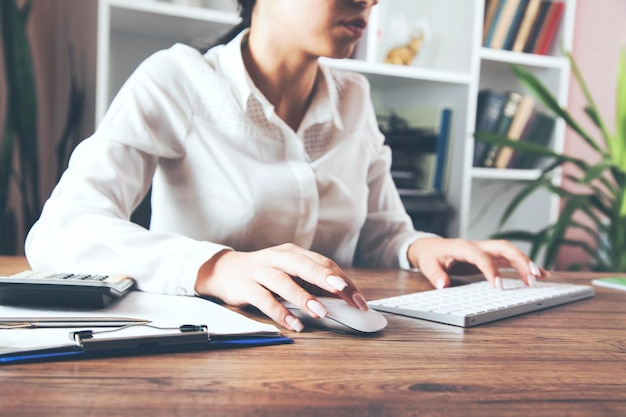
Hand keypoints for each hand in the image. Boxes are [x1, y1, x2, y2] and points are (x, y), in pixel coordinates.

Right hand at [194, 243, 368, 331]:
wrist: (224, 270)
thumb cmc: (265, 273)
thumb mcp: (289, 272)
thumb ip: (311, 283)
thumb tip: (342, 300)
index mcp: (293, 252)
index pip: (322, 263)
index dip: (342, 280)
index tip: (359, 298)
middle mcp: (278, 258)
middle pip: (305, 265)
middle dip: (326, 279)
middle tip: (344, 292)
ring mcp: (261, 271)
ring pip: (284, 282)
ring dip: (303, 298)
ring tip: (320, 313)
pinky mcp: (246, 287)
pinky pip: (264, 300)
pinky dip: (280, 313)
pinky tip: (294, 324)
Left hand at [407, 237, 546, 289]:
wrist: (429, 246)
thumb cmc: (430, 255)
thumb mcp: (426, 264)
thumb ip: (434, 274)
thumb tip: (443, 284)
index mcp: (462, 247)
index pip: (480, 256)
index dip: (491, 270)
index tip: (499, 287)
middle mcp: (477, 245)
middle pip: (503, 247)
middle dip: (519, 260)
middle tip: (532, 278)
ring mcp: (485, 249)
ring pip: (510, 251)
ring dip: (526, 262)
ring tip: (540, 278)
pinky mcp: (490, 255)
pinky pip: (509, 258)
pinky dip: (524, 265)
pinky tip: (540, 274)